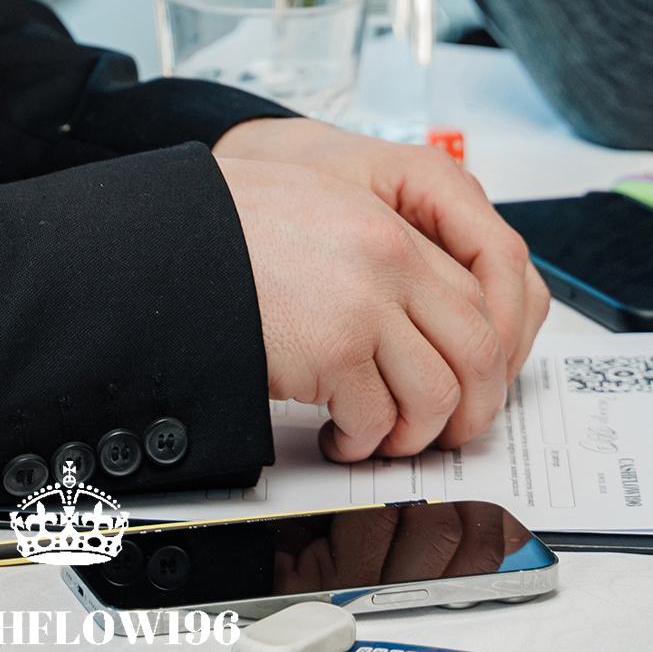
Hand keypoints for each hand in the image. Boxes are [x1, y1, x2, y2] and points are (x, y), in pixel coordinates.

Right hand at [212, 124, 546, 464]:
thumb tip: (417, 317)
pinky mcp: (331, 352)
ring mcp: (364, 306)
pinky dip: (362, 443)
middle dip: (470, 405)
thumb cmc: (232, 227)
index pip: (474, 294)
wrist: (173, 238)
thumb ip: (375, 248)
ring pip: (436, 395)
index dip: (479, 353)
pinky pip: (376, 420)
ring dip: (413, 433)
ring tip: (378, 436)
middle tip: (446, 432)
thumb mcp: (319, 208)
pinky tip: (335, 436)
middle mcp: (389, 260)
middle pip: (477, 348)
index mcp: (388, 224)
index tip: (466, 385)